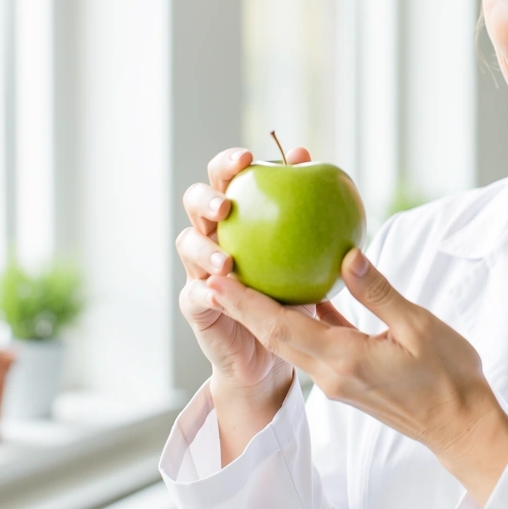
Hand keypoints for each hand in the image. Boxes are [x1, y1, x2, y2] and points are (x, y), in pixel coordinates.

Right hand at [176, 144, 312, 393]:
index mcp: (236, 215)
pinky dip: (206, 290)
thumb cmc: (293, 293)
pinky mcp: (196, 303)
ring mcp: (199, 267)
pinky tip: (221, 293)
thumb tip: (319, 170)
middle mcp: (211, 234)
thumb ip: (311, 214)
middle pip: (194, 201)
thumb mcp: (309, 256)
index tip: (249, 158)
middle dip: (206, 198)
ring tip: (228, 261)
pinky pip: (194, 292)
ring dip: (205, 248)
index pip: (225, 177)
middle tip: (227, 207)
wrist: (274, 350)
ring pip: (188, 244)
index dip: (229, 163)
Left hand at [205, 249, 507, 503]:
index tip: (216, 280)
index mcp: (344, 360)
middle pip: (274, 337)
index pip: (281, 329)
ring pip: (290, 343)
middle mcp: (331, 374)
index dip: (245, 305)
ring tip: (242, 283)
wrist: (460, 427)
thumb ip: (378, 292)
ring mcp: (337, 381)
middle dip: (240, 308)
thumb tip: (347, 257)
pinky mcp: (347, 380)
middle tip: (213, 275)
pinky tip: (300, 296)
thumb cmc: (448, 378)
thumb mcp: (418, 327)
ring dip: (263, 316)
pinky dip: (298, 322)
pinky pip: (313, 346)